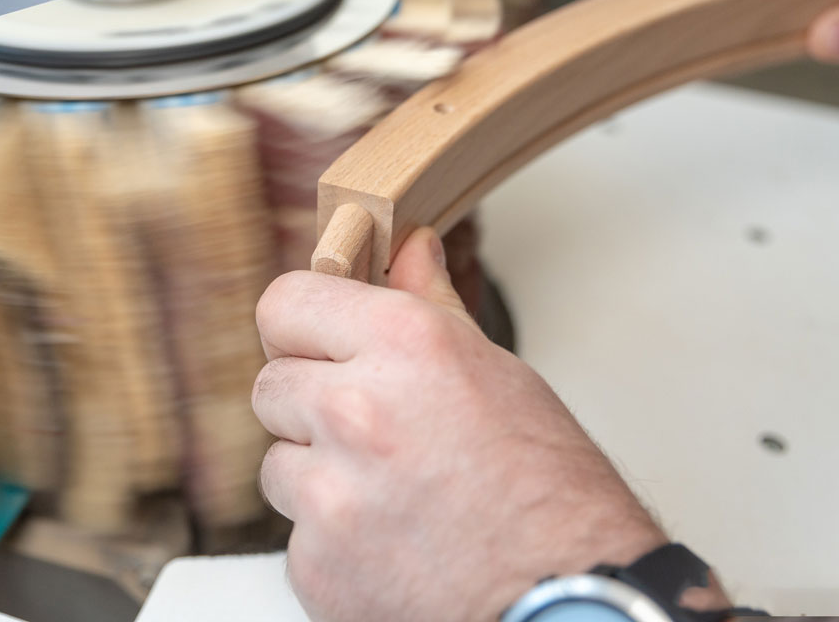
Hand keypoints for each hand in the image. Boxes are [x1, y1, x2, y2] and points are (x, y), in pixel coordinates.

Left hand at [252, 228, 671, 621]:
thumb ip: (430, 307)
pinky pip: (294, 533)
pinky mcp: (315, 563)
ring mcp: (330, 493)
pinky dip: (331, 539)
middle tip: (372, 430)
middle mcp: (357, 410)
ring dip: (318, 475)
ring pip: (277, 463)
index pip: (284, 303)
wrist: (568, 601)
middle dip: (310, 404)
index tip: (316, 342)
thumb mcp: (499, 375)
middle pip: (271, 385)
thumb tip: (408, 251)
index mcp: (405, 346)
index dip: (301, 325)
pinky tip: (390, 539)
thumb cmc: (552, 496)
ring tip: (391, 492)